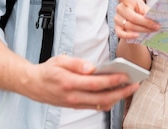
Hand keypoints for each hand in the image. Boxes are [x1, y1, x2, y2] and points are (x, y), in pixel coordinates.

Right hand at [22, 54, 138, 110]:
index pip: (95, 84)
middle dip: (121, 92)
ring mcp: (74, 103)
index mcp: (69, 82)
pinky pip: (95, 107)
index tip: (126, 76)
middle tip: (135, 85)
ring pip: (100, 105)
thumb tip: (92, 67)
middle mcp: (73, 96)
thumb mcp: (60, 60)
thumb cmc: (48, 70)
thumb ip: (76, 63)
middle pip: (102, 98)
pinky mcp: (76, 106)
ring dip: (117, 98)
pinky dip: (107, 101)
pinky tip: (116, 93)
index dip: (112, 81)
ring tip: (129, 88)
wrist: (33, 85)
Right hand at [107, 0, 159, 38]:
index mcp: (128, 0)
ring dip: (142, 29)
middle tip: (156, 26)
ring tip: (152, 30)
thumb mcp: (147, 8)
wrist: (139, 22)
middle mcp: (120, 8)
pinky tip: (137, 35)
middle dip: (146, 23)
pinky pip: (121, 34)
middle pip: (132, 17)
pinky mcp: (117, 28)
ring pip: (129, 26)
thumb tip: (153, 17)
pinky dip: (130, 35)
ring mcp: (117, 18)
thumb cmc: (143, 12)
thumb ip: (149, 12)